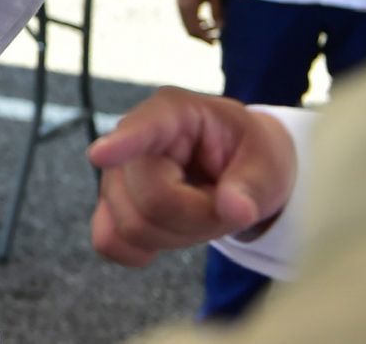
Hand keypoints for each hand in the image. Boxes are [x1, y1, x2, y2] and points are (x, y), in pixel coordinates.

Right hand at [88, 87, 295, 268]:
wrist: (235, 165)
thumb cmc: (249, 154)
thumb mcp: (266, 163)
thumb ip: (251, 186)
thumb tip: (235, 210)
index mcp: (174, 112)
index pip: (144, 128)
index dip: (122, 144)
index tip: (99, 156)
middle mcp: (133, 137)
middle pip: (152, 199)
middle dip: (197, 217)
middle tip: (225, 205)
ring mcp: (115, 172)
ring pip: (132, 226)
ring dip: (178, 234)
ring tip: (201, 209)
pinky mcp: (110, 204)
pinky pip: (108, 240)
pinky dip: (138, 251)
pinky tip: (167, 237)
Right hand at [175, 0, 222, 42]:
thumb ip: (217, 11)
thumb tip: (221, 27)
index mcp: (189, 8)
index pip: (195, 30)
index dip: (205, 38)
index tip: (215, 43)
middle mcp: (182, 8)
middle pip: (190, 30)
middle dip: (202, 36)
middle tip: (216, 39)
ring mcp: (180, 6)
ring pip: (187, 25)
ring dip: (199, 30)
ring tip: (214, 28)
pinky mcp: (181, 3)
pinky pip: (186, 19)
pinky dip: (196, 23)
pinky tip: (206, 21)